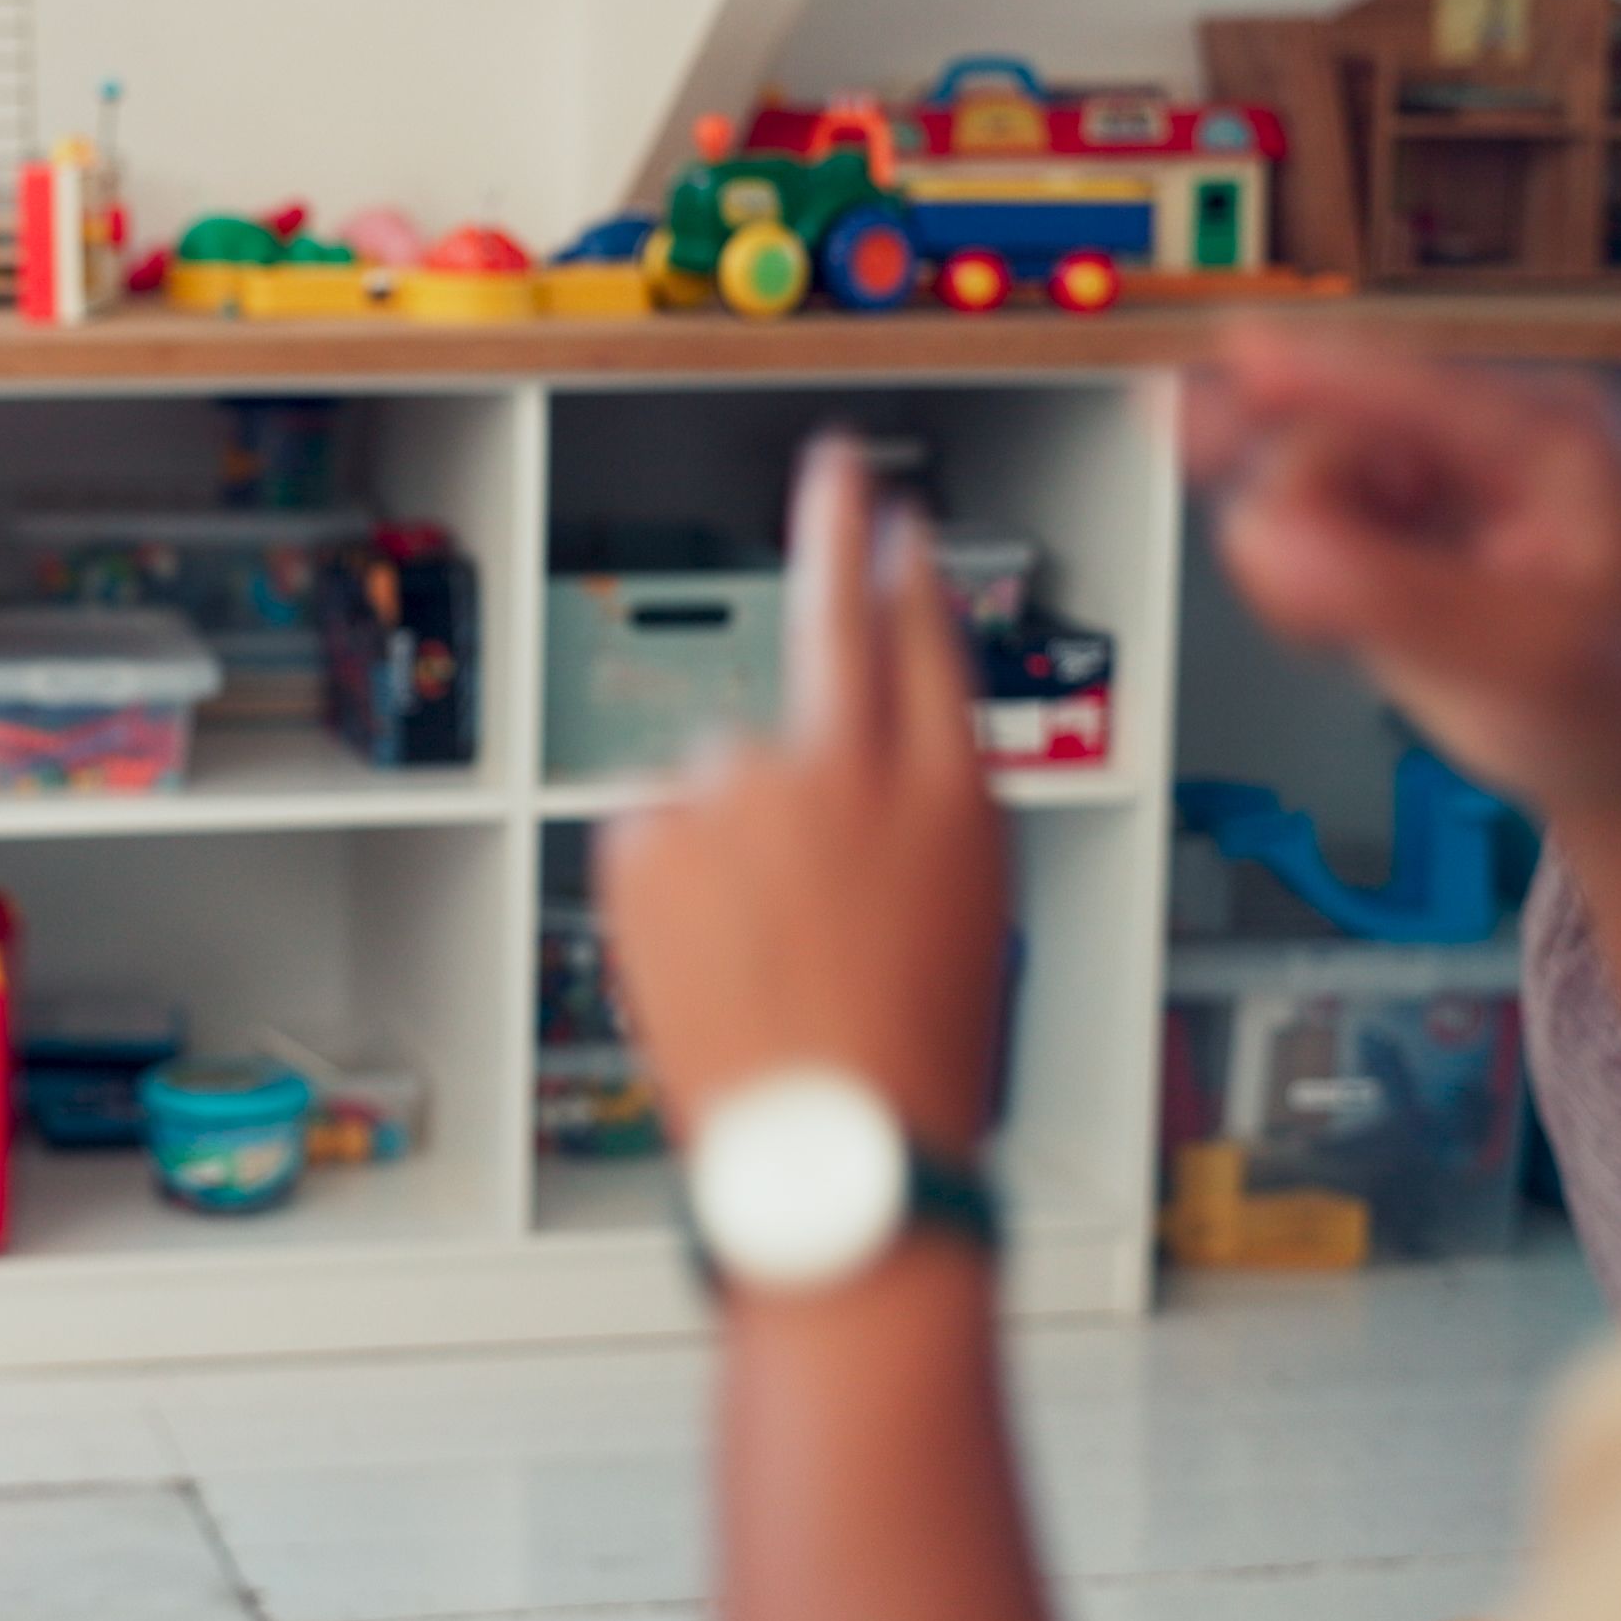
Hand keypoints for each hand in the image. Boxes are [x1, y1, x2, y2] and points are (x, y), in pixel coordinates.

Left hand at [595, 434, 1011, 1147]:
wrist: (834, 1154)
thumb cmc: (910, 1063)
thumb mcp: (968, 915)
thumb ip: (918, 808)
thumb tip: (866, 752)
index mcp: (949, 793)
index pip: (929, 640)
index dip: (909, 570)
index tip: (893, 520)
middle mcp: (846, 772)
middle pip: (834, 621)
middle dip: (836, 530)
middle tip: (834, 466)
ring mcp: (741, 797)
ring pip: (725, 768)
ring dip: (738, 833)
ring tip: (767, 943)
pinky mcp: (652, 835)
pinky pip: (659, 827)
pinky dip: (678, 877)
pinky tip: (716, 949)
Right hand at [1182, 326, 1620, 812]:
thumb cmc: (1606, 705)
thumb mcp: (1516, 662)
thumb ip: (1386, 598)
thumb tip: (1260, 536)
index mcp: (1548, 432)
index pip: (1410, 387)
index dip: (1313, 370)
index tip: (1231, 352)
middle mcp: (1479, 431)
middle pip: (1332, 427)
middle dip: (1299, 512)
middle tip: (1307, 616)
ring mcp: (1426, 469)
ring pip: (1296, 472)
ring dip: (1291, 555)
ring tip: (1339, 635)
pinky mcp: (1384, 511)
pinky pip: (1288, 513)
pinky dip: (1289, 576)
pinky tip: (1333, 628)